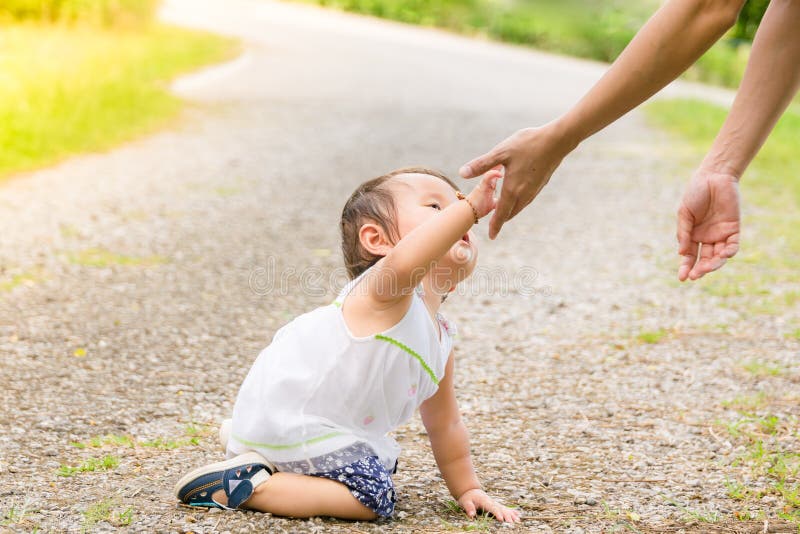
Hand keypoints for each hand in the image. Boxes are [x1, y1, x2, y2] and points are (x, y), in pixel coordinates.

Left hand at [457, 488, 520, 523]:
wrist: (471, 491)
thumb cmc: (467, 498)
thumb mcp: (465, 502)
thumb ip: (469, 508)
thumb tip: (471, 515)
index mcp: (485, 501)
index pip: (492, 507)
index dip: (497, 513)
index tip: (501, 519)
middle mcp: (492, 502)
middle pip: (500, 509)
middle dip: (506, 515)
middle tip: (511, 522)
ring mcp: (495, 503)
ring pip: (505, 509)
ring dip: (511, 514)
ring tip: (517, 520)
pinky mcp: (496, 505)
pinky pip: (505, 509)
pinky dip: (512, 512)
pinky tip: (518, 515)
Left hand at [460, 124, 575, 238]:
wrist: (557, 140)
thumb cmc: (528, 144)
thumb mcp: (501, 152)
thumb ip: (481, 164)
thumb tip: (461, 173)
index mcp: (513, 189)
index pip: (501, 214)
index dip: (495, 226)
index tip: (491, 237)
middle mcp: (525, 194)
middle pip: (511, 213)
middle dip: (500, 219)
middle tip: (492, 222)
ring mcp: (534, 190)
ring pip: (519, 207)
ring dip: (509, 210)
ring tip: (500, 210)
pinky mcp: (541, 184)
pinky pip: (526, 200)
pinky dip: (517, 202)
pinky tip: (515, 194)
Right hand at [677, 169, 740, 280]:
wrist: (714, 177)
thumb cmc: (696, 193)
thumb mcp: (684, 214)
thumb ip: (683, 233)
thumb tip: (682, 254)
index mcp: (693, 235)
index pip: (690, 256)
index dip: (686, 267)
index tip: (682, 278)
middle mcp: (707, 238)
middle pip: (704, 259)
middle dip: (700, 269)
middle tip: (694, 276)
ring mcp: (720, 234)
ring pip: (718, 256)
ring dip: (713, 264)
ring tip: (706, 269)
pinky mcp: (733, 229)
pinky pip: (732, 245)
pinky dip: (728, 252)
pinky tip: (722, 255)